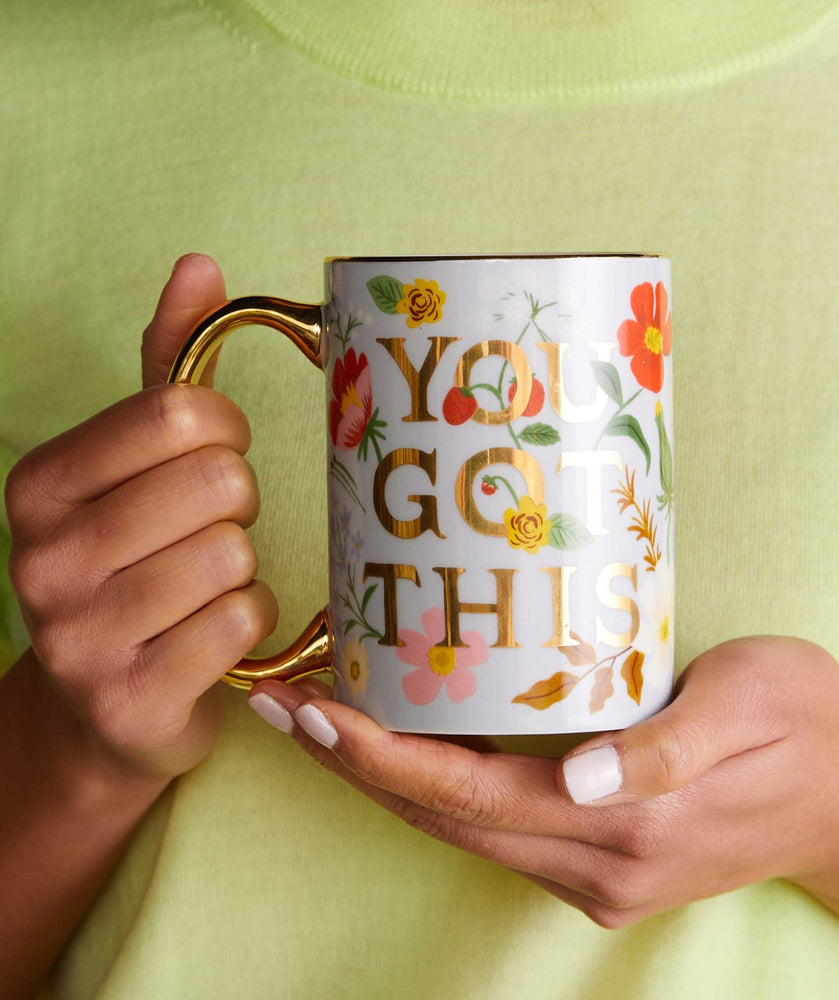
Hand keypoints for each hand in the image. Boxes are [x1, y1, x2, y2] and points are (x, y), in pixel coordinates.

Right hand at [4, 254, 277, 780]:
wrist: (105, 706)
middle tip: (213, 528)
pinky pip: (240, 623)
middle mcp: (43, 557)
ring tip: (207, 584)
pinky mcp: (130, 700)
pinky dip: (250, 622)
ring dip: (242, 568)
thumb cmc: (136, 563)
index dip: (224, 431)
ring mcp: (80, 636)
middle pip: (216, 483)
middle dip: (236, 503)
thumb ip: (166, 363)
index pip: (179, 414)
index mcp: (39, 484)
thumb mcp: (136, 463)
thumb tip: (199, 265)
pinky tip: (214, 634)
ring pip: (232, 556)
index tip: (213, 455)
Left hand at [247, 636, 838, 925]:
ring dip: (383, 776)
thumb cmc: (806, 725)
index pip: (470, 797)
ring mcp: (596, 873)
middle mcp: (597, 863)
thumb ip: (663, 748)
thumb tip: (574, 780)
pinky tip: (407, 739)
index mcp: (627, 823)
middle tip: (283, 706)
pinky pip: (494, 826)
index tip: (314, 713)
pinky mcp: (602, 859)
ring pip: (461, 828)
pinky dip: (436, 784)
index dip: (381, 757)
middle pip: (444, 818)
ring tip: (321, 716)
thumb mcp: (749, 706)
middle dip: (354, 765)